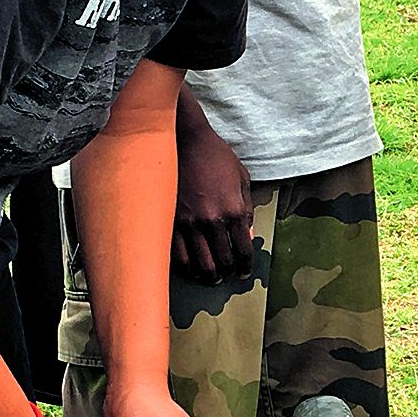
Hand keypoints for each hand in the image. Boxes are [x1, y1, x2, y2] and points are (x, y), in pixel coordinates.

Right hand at [174, 120, 254, 280]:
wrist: (183, 139)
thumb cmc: (214, 155)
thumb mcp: (241, 178)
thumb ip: (246, 209)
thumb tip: (248, 237)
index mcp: (233, 210)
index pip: (243, 251)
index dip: (245, 267)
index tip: (243, 273)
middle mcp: (211, 220)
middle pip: (223, 262)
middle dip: (227, 273)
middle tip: (227, 275)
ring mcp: (188, 223)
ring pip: (200, 265)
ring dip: (207, 276)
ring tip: (209, 277)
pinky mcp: (169, 222)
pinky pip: (178, 256)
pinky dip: (186, 268)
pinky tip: (190, 269)